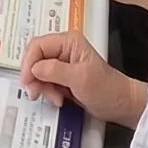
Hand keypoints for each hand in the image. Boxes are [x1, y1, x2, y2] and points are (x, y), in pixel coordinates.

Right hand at [21, 31, 144, 126]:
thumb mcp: (80, 79)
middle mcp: (64, 49)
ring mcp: (63, 63)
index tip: (27, 81)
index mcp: (69, 41)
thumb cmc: (106, 89)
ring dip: (42, 86)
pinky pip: (45, 81)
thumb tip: (34, 68)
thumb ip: (55, 71)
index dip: (28, 63)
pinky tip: (58, 99)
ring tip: (55, 98)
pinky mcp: (63, 76)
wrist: (120, 105)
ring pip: (38, 71)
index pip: (38, 45)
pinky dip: (48, 91)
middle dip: (34, 76)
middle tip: (36, 93)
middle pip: (36, 58)